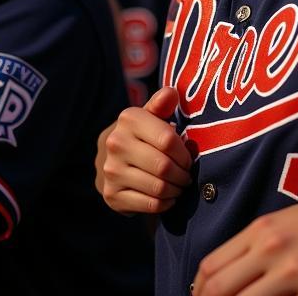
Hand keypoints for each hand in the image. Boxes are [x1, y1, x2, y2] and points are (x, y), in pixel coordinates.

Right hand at [99, 85, 191, 213]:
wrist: (109, 161)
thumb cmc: (141, 136)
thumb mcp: (150, 116)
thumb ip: (161, 104)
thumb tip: (172, 93)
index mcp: (128, 119)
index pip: (167, 140)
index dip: (184, 152)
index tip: (188, 157)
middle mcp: (115, 143)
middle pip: (164, 166)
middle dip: (182, 174)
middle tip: (186, 175)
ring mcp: (111, 171)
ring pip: (158, 188)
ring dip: (176, 190)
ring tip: (178, 185)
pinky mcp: (112, 195)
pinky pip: (150, 204)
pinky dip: (165, 203)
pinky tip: (167, 197)